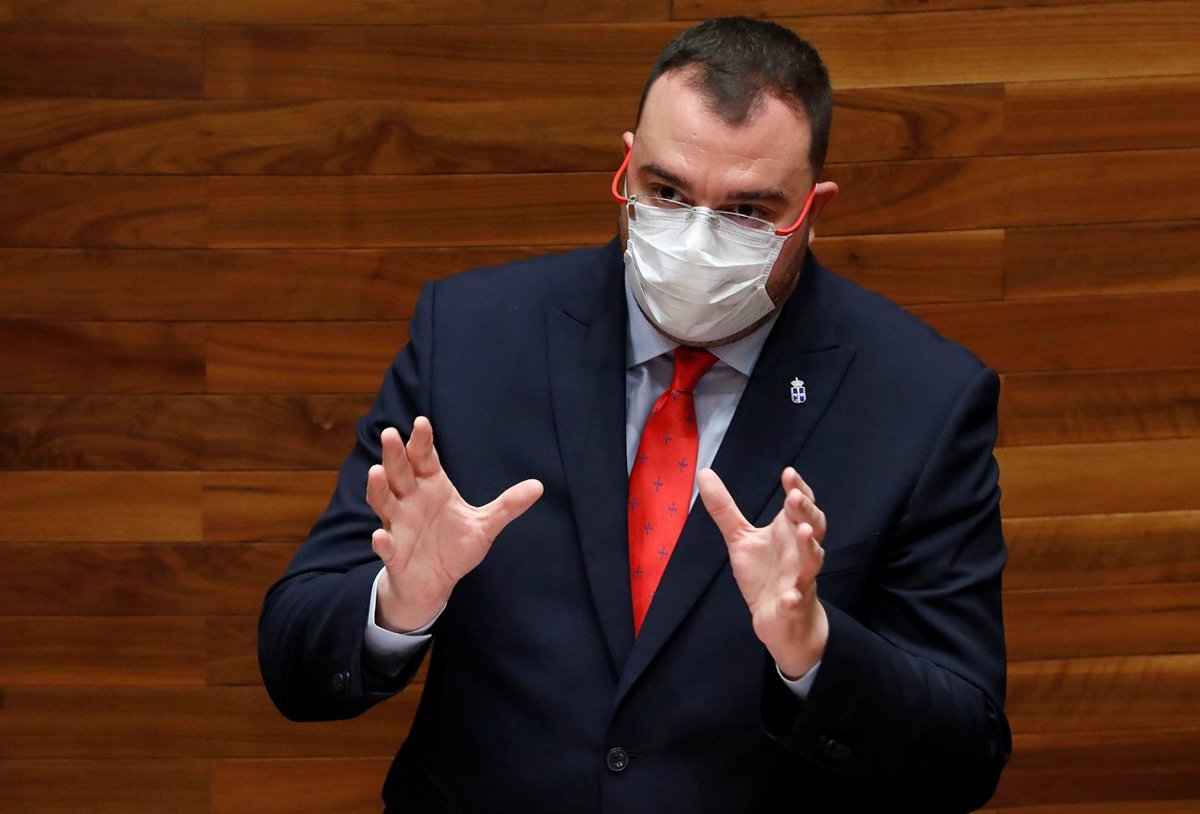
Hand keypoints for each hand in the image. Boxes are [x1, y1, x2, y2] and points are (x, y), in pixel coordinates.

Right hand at [366, 417, 542, 631]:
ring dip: (378, 487)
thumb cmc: (455, 546)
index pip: (424, 458)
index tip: (422, 422)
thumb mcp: (485, 524)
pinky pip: (385, 545)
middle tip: (390, 433)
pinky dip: (382, 541)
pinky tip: (380, 536)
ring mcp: (399, 525)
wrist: (435, 582)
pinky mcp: (394, 552)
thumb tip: (539, 486)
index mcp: (432, 487)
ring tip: (376, 472)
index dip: (421, 441)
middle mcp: (410, 500)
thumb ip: (508, 505)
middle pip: (399, 473)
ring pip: (383, 501)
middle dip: (394, 454)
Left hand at [697, 466, 827, 678]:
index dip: (798, 489)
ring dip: (810, 547)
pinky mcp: (793, 604)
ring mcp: (799, 578)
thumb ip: (725, 508)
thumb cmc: (764, 573)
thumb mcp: (740, 538)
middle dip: (806, 511)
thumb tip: (703, 472)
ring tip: (804, 532)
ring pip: (812, 560)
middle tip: (795, 496)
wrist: (779, 618)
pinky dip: (794, 598)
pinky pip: (796, 601)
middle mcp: (799, 551)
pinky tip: (790, 596)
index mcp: (789, 532)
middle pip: (813, 526)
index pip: (800, 506)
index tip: (788, 473)